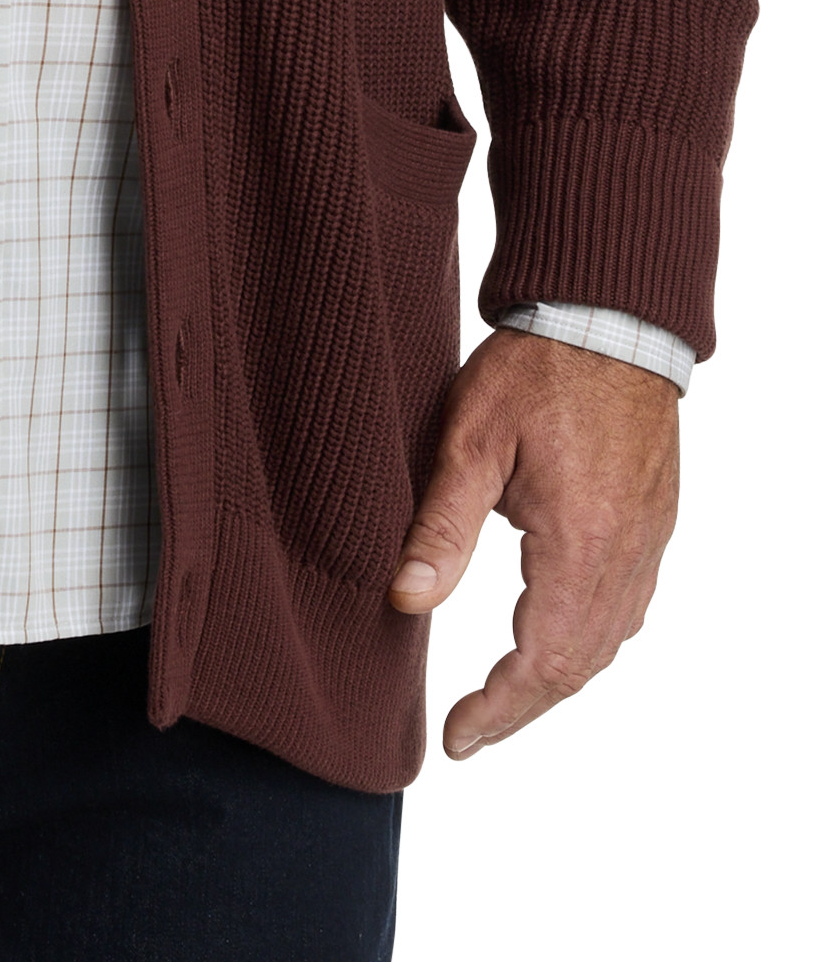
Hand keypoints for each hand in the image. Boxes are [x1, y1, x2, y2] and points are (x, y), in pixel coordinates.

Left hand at [387, 327, 678, 758]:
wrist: (609, 317)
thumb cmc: (536, 368)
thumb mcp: (470, 439)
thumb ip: (441, 526)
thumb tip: (404, 601)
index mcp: (578, 544)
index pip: (541, 662)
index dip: (498, 711)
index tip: (458, 740)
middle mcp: (623, 555)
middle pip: (578, 666)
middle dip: (522, 706)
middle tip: (471, 729)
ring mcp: (646, 541)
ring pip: (608, 642)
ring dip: (557, 677)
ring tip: (503, 696)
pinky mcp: (652, 521)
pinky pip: (627, 607)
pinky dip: (589, 640)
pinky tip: (556, 637)